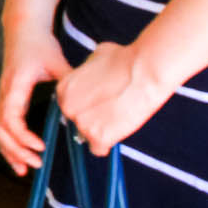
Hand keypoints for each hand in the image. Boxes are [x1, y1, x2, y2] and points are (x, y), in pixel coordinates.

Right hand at [0, 25, 70, 173]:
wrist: (22, 28)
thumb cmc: (39, 44)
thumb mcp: (56, 61)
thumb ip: (69, 83)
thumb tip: (86, 105)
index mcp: (15, 85)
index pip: (11, 118)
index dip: (24, 137)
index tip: (41, 147)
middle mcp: (5, 93)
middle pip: (0, 130)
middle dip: (16, 151)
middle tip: (36, 164)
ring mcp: (3, 97)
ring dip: (9, 152)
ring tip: (24, 169)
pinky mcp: (7, 99)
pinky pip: (2, 126)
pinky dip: (9, 144)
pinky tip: (20, 157)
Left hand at [56, 42, 167, 156]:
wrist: (144, 71)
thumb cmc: (124, 60)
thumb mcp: (95, 58)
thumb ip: (86, 72)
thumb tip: (90, 78)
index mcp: (63, 88)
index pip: (69, 104)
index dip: (86, 104)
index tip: (99, 102)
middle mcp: (68, 107)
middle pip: (76, 121)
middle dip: (91, 118)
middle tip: (111, 109)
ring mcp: (82, 124)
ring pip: (87, 135)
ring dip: (101, 130)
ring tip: (119, 115)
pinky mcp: (98, 137)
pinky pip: (98, 149)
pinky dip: (108, 143)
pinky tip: (118, 130)